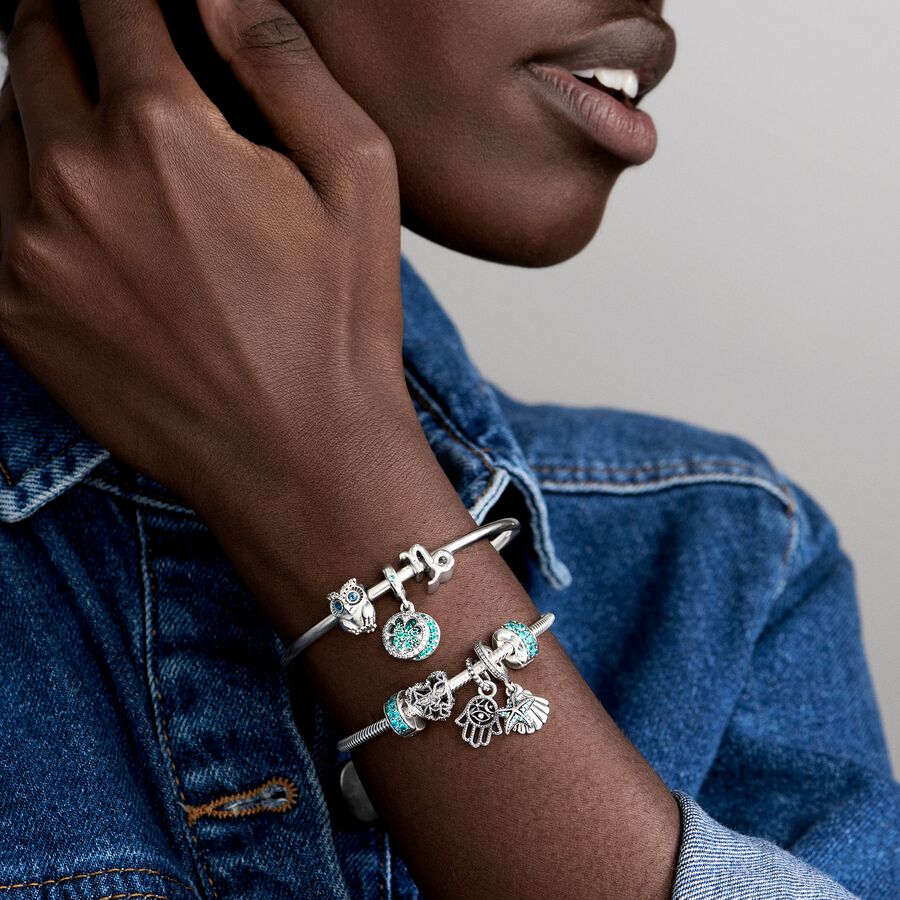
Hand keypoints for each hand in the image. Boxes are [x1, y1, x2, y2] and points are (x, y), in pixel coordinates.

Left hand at [0, 0, 413, 520]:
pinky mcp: (11, 313)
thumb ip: (283, 61)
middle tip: (123, 53)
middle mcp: (74, 179)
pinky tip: (98, 219)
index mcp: (161, 130)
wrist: (296, 454)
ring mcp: (29, 250)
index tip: (147, 11)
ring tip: (117, 144)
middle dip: (75, 26)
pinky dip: (33, 188)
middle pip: (32, 39)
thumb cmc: (337, 324)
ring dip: (50, 107)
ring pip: (3, 121)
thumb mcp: (358, 175)